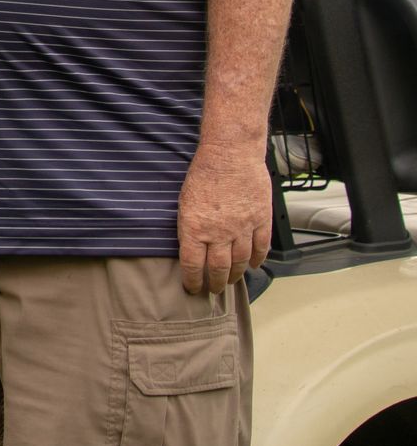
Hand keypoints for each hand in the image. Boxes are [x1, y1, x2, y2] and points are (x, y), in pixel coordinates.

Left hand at [177, 141, 272, 294]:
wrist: (231, 155)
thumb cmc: (204, 173)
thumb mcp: (184, 201)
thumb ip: (189, 227)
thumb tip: (191, 248)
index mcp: (194, 227)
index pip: (192, 264)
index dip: (192, 280)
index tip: (192, 288)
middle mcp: (219, 232)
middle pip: (217, 268)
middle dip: (214, 283)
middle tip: (212, 290)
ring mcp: (242, 228)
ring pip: (240, 262)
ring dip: (235, 275)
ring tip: (230, 280)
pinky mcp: (261, 220)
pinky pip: (260, 247)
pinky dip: (257, 259)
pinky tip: (253, 265)